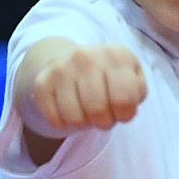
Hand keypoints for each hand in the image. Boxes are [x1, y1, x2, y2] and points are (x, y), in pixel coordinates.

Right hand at [26, 43, 147, 137]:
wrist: (74, 60)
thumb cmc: (111, 76)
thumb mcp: (133, 78)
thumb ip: (136, 93)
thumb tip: (123, 107)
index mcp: (116, 54)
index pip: (124, 99)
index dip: (125, 115)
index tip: (122, 112)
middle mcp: (86, 56)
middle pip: (98, 111)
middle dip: (104, 122)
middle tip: (104, 116)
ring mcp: (61, 67)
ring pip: (74, 118)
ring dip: (84, 124)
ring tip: (88, 113)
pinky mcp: (42, 81)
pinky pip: (54, 118)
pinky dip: (63, 123)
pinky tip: (70, 111)